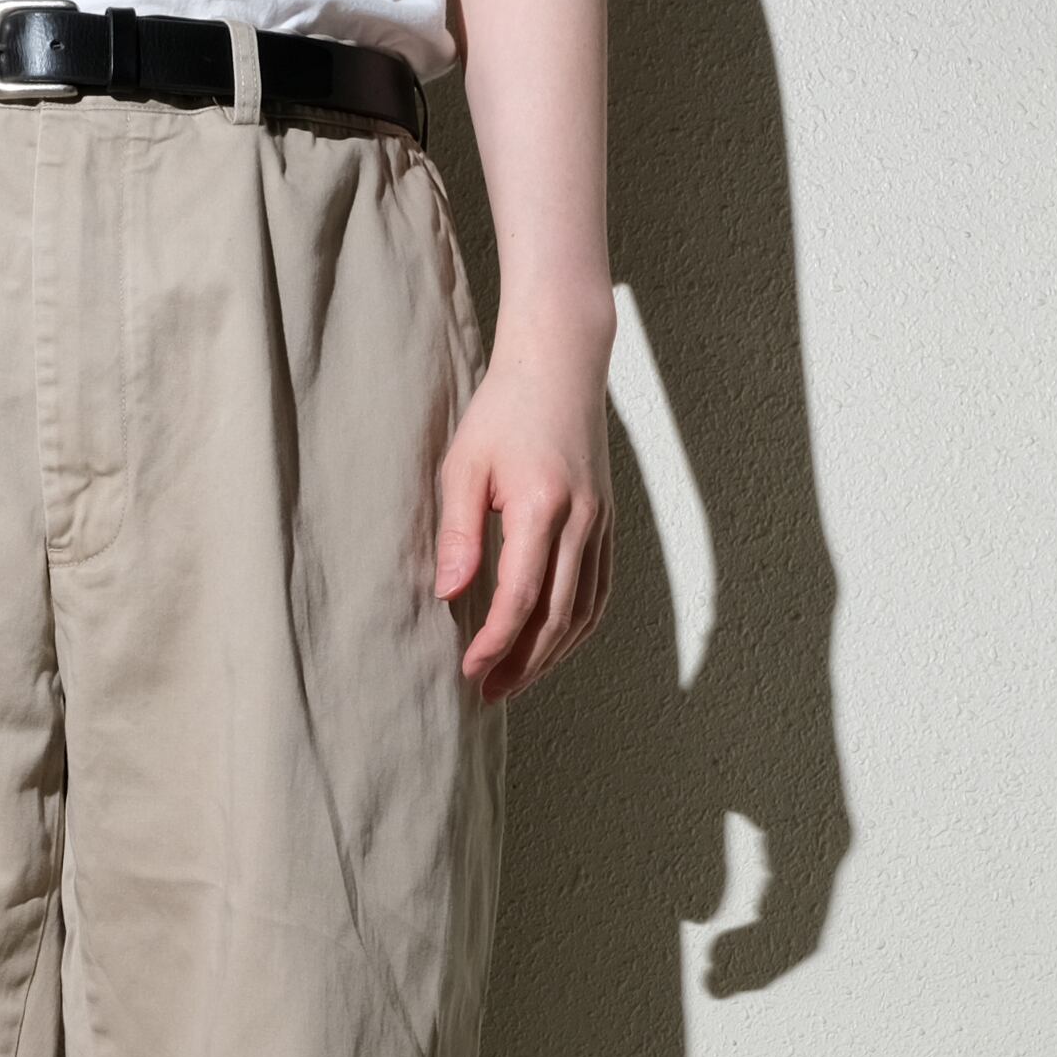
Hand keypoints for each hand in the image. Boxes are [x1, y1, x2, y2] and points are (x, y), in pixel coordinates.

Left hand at [435, 323, 615, 702]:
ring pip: (585, 610)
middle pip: (558, 616)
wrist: (561, 363)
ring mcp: (601, 523)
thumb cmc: (502, 411)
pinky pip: (599, 590)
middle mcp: (581, 520)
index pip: (521, 598)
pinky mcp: (607, 523)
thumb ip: (458, 532)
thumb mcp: (463, 465)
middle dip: (523, 663)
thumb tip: (449, 595)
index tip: (468, 670)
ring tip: (515, 681)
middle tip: (488, 693)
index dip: (495, 643)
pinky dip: (578, 627)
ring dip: (551, 654)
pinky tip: (551, 647)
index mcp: (542, 507)